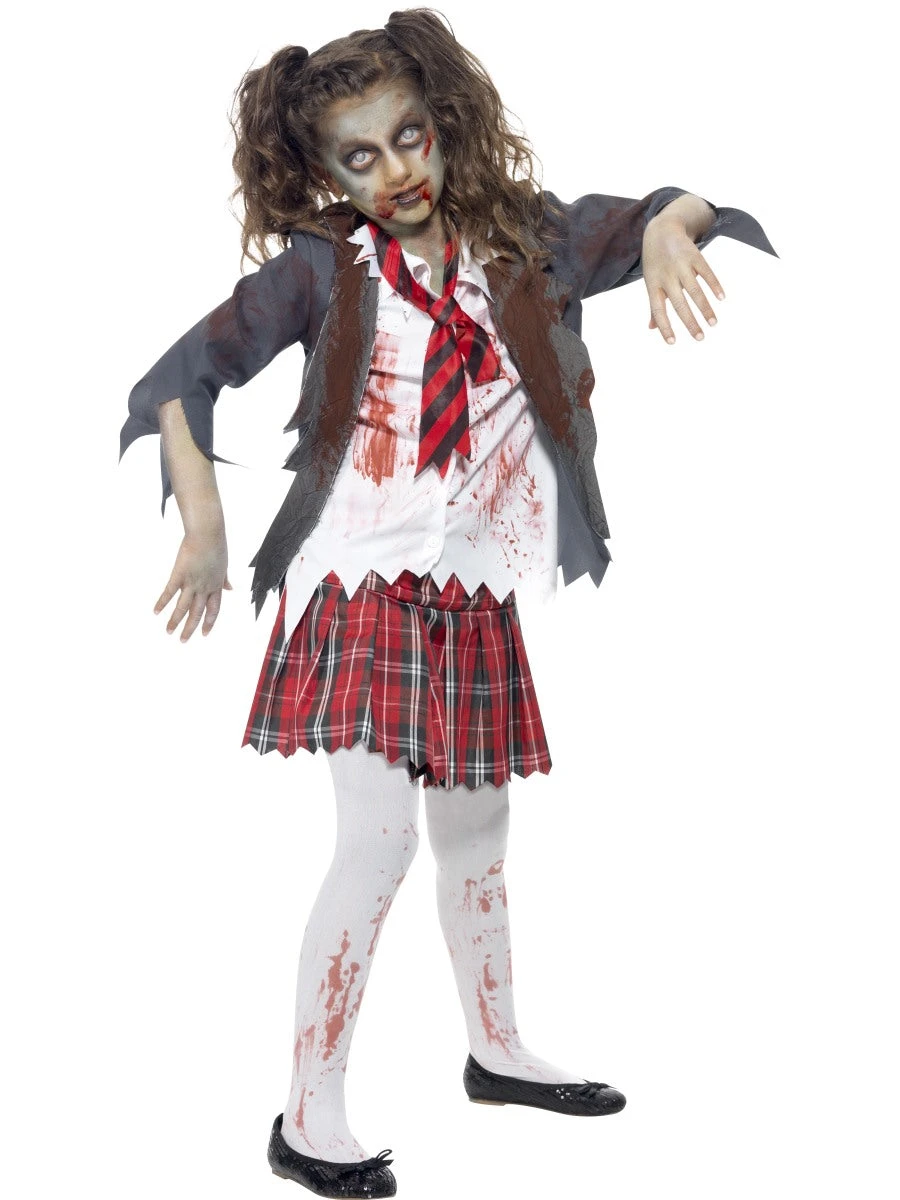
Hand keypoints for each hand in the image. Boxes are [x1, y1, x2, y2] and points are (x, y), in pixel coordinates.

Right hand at [154, 528, 231, 641]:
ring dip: (175, 621)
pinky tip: (156, 611)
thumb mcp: (224, 566)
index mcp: (216, 585)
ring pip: (183, 607)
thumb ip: (225, 579)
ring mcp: (192, 582)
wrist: (208, 533)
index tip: (205, 633)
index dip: (209, 622)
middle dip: (190, 628)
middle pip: (197, 613)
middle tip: (183, 641)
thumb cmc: (216, 546)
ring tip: (168, 632)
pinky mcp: (179, 574)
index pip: (214, 609)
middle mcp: (205, 587)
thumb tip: (231, 589)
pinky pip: (169, 592)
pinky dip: (162, 603)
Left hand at [641, 217, 725, 344]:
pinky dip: (715, 285)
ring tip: (714, 323)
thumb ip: (653, 304)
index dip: (664, 326)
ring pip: (694, 291)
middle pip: (679, 304)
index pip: (658, 310)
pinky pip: (706, 272)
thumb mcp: (651, 281)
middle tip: (700, 338)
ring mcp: (680, 265)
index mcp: (653, 285)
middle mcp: (667, 276)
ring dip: (705, 308)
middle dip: (690, 322)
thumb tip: (652, 328)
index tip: (673, 342)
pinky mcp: (694, 255)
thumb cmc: (656, 262)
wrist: (661, 229)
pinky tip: (722, 297)